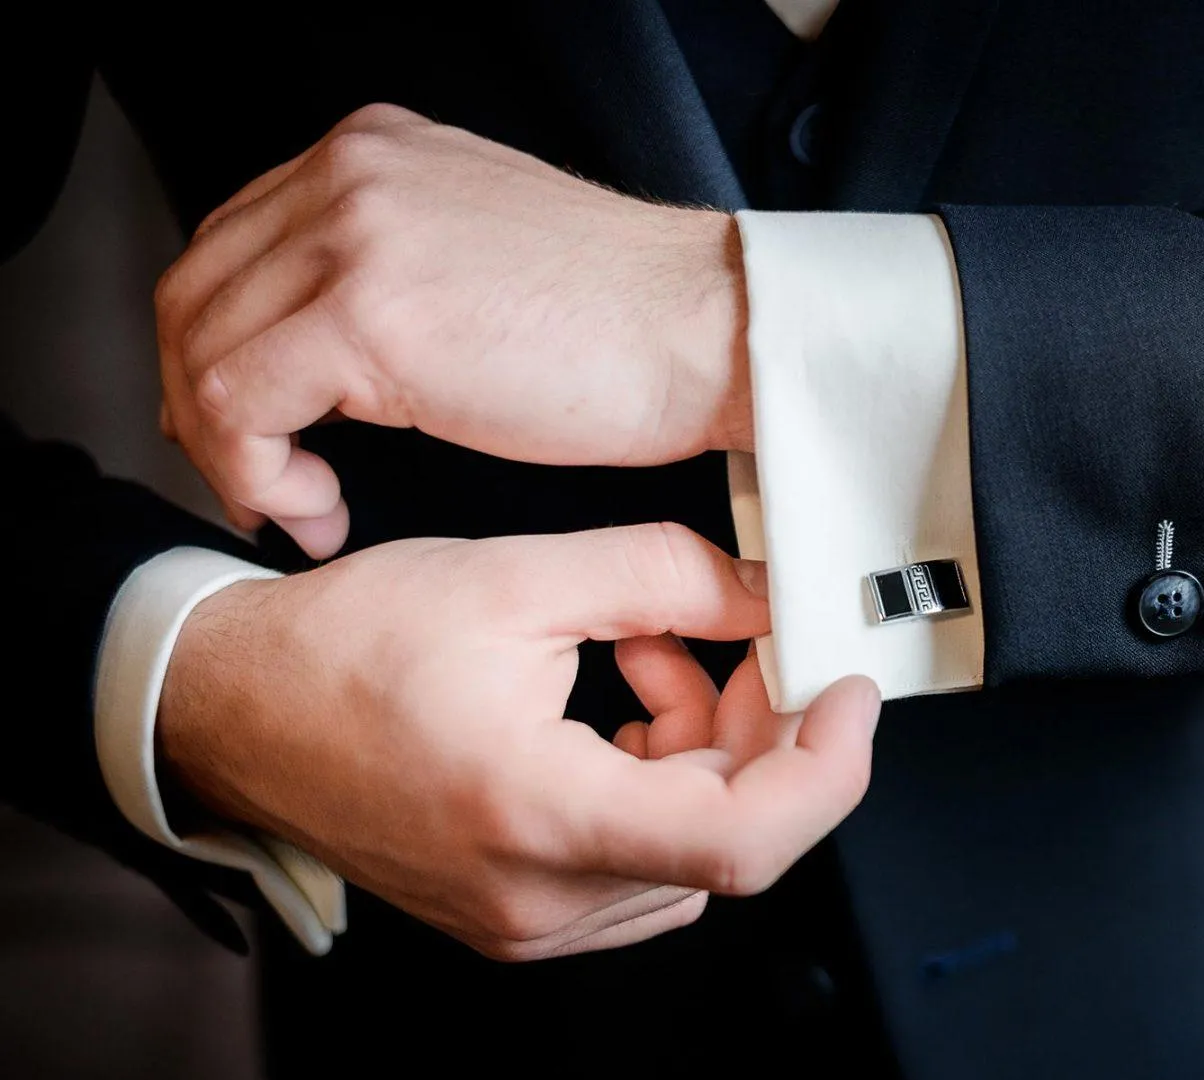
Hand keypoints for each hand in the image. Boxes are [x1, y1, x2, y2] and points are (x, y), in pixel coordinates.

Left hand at [154, 103, 751, 557]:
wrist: (713, 333)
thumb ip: (394, 272)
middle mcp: (349, 174)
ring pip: (203, 351)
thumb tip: (320, 355)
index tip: (263, 432)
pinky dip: (257, 474)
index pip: (233, 247)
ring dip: (232, 452)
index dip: (223, 351)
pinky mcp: (367, 313)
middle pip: (195, 293)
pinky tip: (318, 508)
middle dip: (205, 405)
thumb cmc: (632, 324)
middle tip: (259, 480)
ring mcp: (353, 235)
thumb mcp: (482, 259)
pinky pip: (239, 404)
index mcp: (373, 153)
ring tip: (299, 505)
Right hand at [158, 523, 879, 960]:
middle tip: (736, 638)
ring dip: (705, 748)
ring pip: (691, 846)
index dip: (827, 769)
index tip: (848, 695)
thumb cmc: (346, 647)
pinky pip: (642, 860)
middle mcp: (538, 897)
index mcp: (535, 815)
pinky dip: (658, 779)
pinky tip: (619, 704)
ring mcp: (528, 921)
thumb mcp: (514, 578)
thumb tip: (767, 593)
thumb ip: (663, 577)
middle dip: (760, 729)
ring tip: (644, 653)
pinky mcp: (520, 915)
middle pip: (727, 834)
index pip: (744, 840)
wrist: (234, 710)